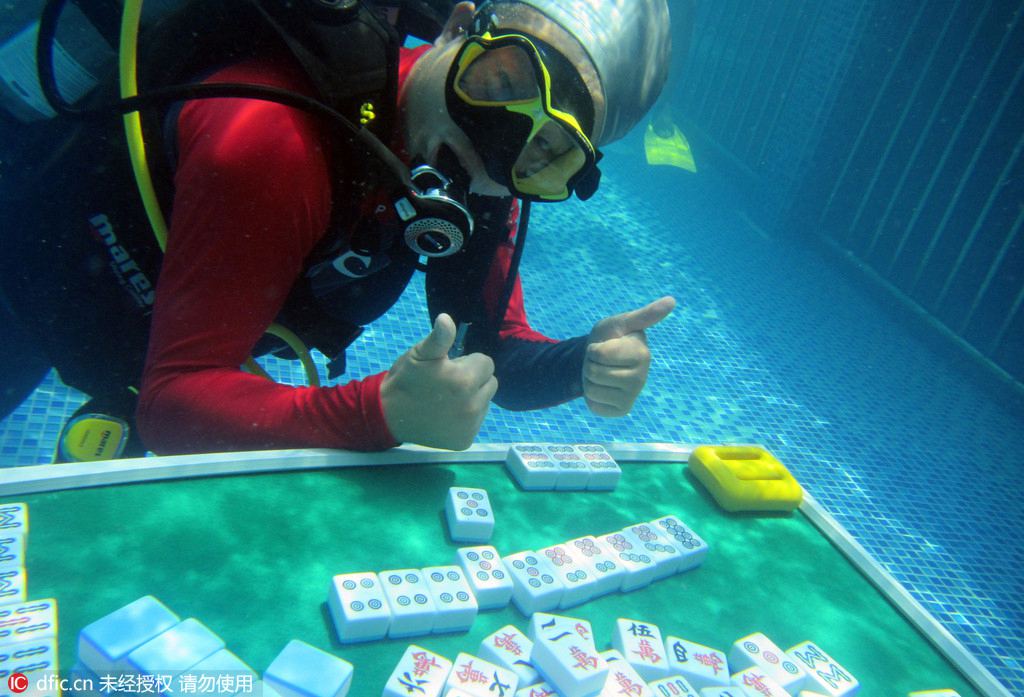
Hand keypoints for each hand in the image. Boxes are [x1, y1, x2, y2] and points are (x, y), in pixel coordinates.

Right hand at [381, 313, 497, 449]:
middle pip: (490, 383)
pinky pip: (477, 422)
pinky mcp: (465, 440)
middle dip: (474, 379)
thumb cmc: (406, 379)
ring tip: (447, 399)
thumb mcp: (420, 354)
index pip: (486, 363)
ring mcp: (470, 425)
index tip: (450, 368)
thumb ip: (439, 337)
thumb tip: (446, 318)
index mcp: (464, 380)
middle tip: (449, 383)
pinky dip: (466, 418)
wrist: (386, 414)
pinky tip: (447, 415)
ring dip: (473, 398)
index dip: (468, 363)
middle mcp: (472, 405)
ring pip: (485, 402)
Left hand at [583, 296, 675, 416]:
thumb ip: (645, 315)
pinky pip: (594, 406)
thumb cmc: (612, 338)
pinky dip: (591, 396)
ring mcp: (632, 397)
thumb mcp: (621, 323)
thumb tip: (672, 300)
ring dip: (589, 379)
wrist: (601, 360)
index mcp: (642, 354)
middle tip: (601, 360)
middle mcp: (641, 379)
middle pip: (594, 373)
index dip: (595, 349)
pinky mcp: (621, 410)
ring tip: (602, 372)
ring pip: (592, 390)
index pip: (600, 354)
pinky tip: (603, 388)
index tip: (605, 345)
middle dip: (590, 364)